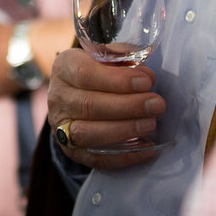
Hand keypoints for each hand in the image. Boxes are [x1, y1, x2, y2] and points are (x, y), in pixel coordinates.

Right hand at [46, 47, 164, 169]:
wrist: (78, 95)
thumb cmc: (100, 72)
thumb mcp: (107, 57)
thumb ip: (125, 60)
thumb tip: (145, 75)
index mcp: (65, 67)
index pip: (85, 74)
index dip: (117, 80)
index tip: (146, 82)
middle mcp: (58, 97)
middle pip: (89, 105)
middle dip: (128, 106)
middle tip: (157, 104)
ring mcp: (61, 127)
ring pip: (87, 133)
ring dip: (124, 130)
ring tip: (150, 124)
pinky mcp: (71, 151)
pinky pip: (95, 158)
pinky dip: (123, 157)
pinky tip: (147, 149)